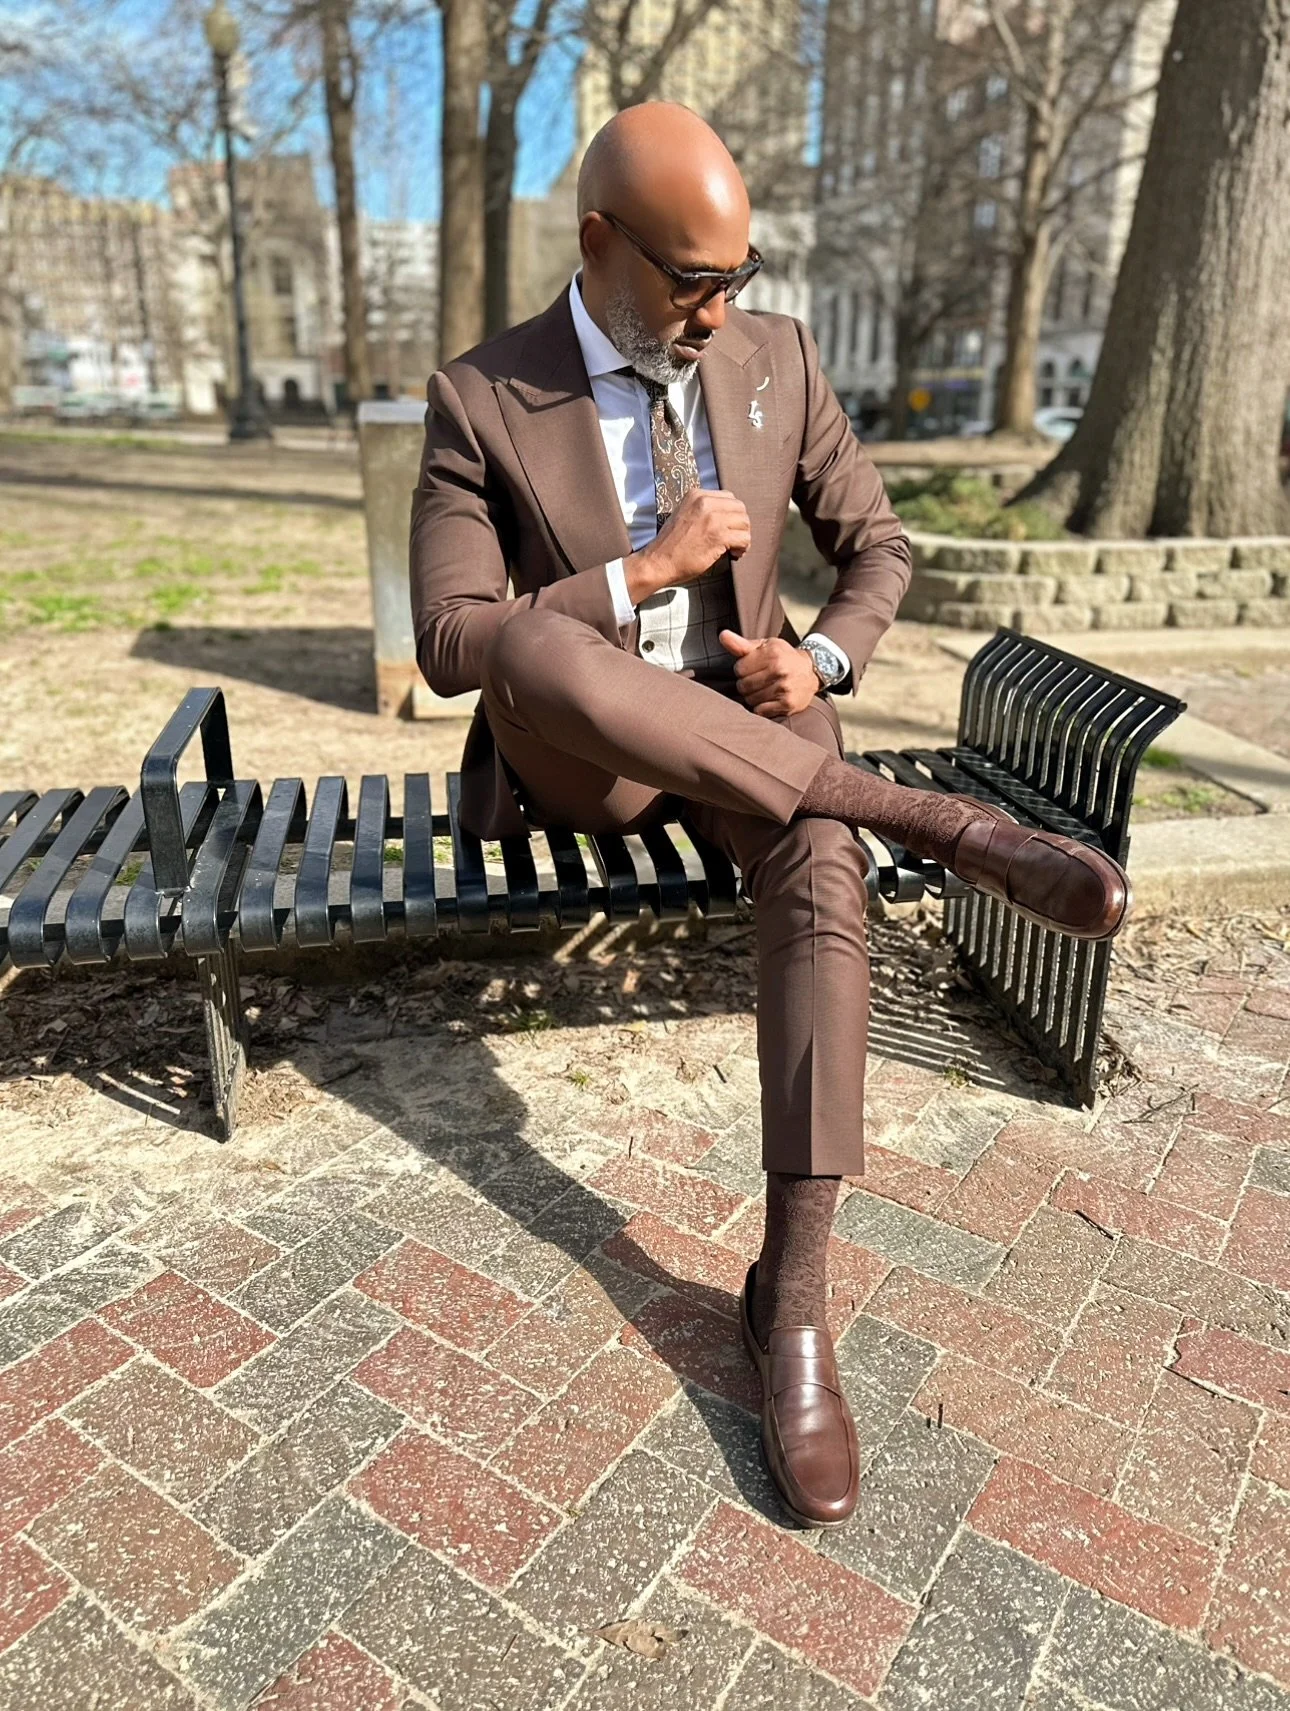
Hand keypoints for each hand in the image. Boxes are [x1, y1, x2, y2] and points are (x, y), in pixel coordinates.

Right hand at [624, 487, 750, 603]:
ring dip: (743, 537)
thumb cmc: (670, 545)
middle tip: (734, 539)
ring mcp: (712, 519)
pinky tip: (733, 553)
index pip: (729, 498)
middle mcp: (705, 502)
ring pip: (744, 523)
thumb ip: (702, 510)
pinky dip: (742, 548)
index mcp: (696, 495)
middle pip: (740, 508)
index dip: (732, 515)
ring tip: (734, 547)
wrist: (659, 561)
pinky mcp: (718, 536)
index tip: (728, 527)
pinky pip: (744, 538)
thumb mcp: (684, 514)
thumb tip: (725, 516)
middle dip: (740, 525)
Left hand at [720, 631, 820, 717]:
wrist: (811, 671)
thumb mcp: (765, 646)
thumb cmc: (783, 657)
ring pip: (750, 699)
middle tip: (759, 680)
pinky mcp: (787, 705)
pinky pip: (760, 711)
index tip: (753, 668)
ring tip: (765, 689)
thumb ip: (741, 644)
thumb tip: (722, 636)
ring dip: (753, 696)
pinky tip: (769, 700)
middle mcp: (779, 671)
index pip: (739, 669)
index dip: (743, 669)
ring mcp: (784, 689)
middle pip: (742, 686)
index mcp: (772, 654)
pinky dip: (761, 707)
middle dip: (746, 684)